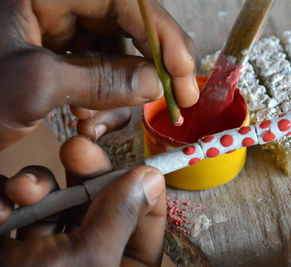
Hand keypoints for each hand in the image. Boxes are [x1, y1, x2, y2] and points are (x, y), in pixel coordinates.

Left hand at [0, 0, 198, 148]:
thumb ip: (98, 80)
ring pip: (118, 56)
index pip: (127, 2)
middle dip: (147, 72)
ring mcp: (61, 29)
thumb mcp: (31, 85)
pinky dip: (103, 101)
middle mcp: (60, 3)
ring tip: (95, 125)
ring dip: (120, 95)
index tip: (185, 78)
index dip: (164, 39)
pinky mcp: (61, 53)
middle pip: (129, 29)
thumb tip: (155, 84)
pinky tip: (86, 120)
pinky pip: (101, 72)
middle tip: (169, 104)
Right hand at [0, 136, 165, 265]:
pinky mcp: (18, 247)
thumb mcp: (85, 260)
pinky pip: (24, 211)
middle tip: (77, 149)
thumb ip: (120, 216)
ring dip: (38, 186)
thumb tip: (150, 177)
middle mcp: (92, 258)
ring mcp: (53, 252)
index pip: (148, 220)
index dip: (142, 186)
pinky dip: (9, 201)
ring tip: (21, 191)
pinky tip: (0, 208)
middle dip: (86, 174)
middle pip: (102, 202)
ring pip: (61, 201)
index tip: (132, 161)